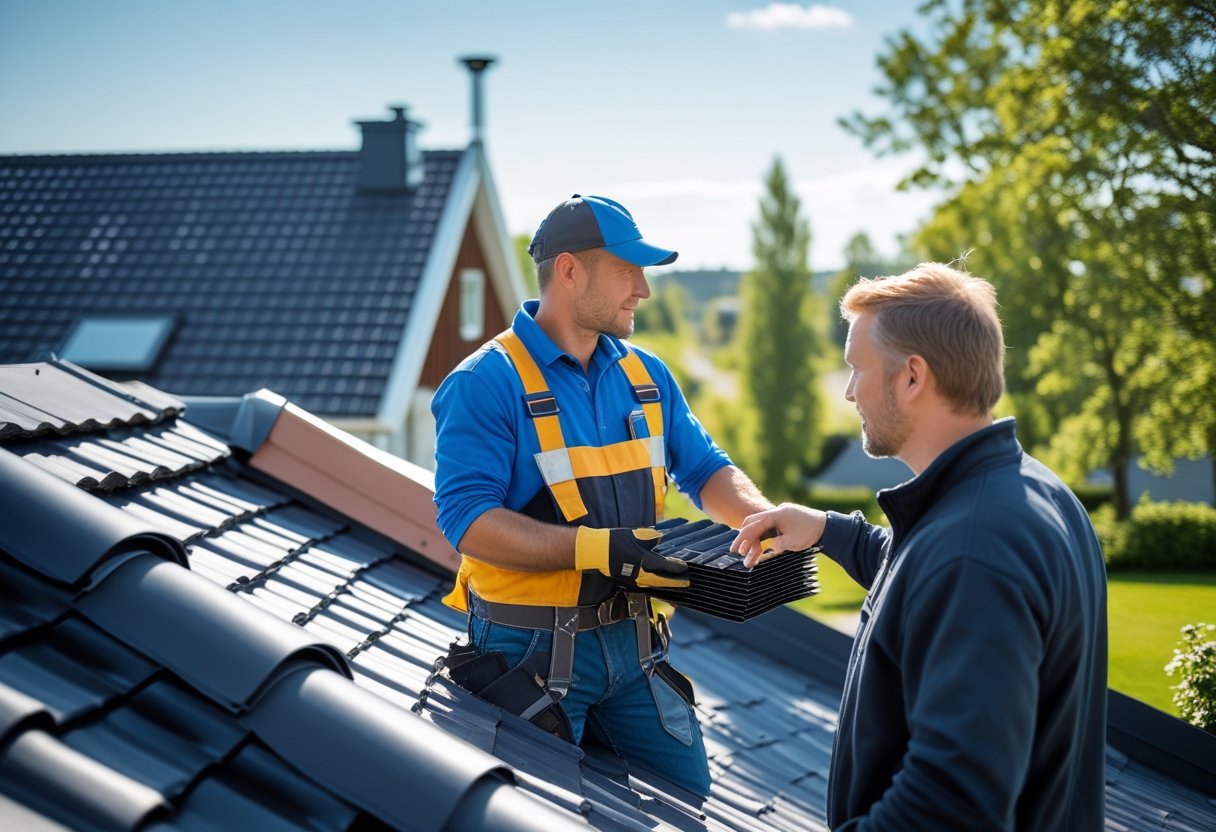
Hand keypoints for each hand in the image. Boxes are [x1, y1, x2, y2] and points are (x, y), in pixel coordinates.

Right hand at [574, 527, 688, 588]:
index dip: (678, 570)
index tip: (687, 571)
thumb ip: (652, 537)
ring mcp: (635, 579)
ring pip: (655, 585)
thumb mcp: (637, 535)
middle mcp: (642, 573)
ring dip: (665, 586)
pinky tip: (658, 584)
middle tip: (685, 584)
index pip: (667, 567)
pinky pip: (646, 585)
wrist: (597, 551)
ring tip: (675, 586)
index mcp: (645, 561)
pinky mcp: (629, 580)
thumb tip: (663, 536)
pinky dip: (654, 585)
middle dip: (675, 583)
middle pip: (663, 581)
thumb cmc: (616, 542)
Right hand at [731, 503, 825, 567]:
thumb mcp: (791, 543)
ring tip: (748, 549)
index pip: (754, 526)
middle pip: (753, 521)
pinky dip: (762, 533)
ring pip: (760, 523)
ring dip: (753, 535)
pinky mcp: (785, 518)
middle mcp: (776, 511)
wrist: (828, 526)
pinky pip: (768, 524)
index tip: (735, 549)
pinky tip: (760, 543)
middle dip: (744, 535)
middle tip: (738, 549)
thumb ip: (774, 547)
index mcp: (776, 514)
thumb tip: (762, 553)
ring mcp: (781, 513)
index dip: (743, 538)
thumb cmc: (810, 533)